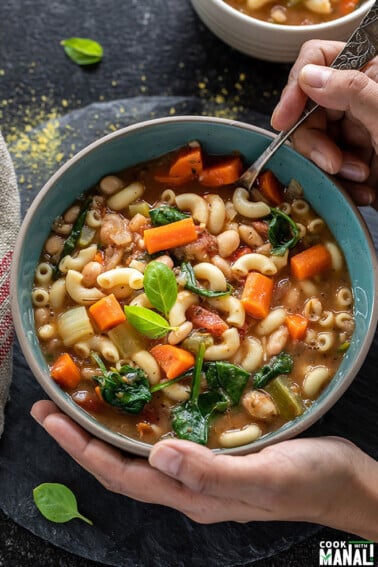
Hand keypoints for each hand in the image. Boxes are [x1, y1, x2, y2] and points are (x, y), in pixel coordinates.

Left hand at [31, 400, 377, 540]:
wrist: (343, 483)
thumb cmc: (309, 480)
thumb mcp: (264, 476)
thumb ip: (210, 472)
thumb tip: (156, 454)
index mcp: (194, 496)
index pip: (122, 475)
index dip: (82, 448)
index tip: (52, 419)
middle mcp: (190, 486)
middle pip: (122, 465)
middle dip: (82, 437)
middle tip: (54, 405)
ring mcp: (203, 472)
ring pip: (141, 453)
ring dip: (109, 430)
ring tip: (87, 401)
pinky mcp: (218, 455)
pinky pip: (169, 440)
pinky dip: (146, 423)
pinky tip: (146, 403)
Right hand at [271, 40, 377, 208]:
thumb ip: (351, 90)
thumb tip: (309, 76)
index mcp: (373, 72)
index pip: (320, 59)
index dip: (297, 86)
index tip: (284, 118)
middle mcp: (361, 99)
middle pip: (309, 107)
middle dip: (316, 141)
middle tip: (333, 164)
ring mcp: (357, 130)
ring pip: (315, 142)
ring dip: (331, 167)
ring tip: (360, 178)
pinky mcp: (354, 160)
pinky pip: (327, 168)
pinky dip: (340, 184)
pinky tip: (362, 191)